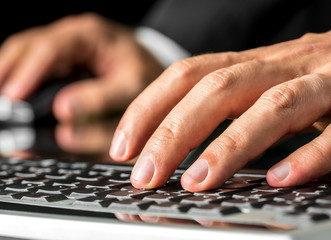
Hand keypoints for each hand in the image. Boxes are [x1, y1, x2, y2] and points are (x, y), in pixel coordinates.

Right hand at [0, 13, 162, 121]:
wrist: (148, 72)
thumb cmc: (142, 78)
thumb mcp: (132, 89)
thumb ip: (101, 102)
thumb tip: (62, 114)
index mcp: (88, 35)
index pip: (51, 48)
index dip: (27, 73)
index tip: (12, 98)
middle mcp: (67, 38)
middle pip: (23, 49)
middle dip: (0, 76)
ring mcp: (57, 52)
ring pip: (16, 59)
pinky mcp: (52, 68)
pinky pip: (22, 72)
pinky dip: (6, 88)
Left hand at [110, 31, 330, 191]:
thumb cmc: (314, 80)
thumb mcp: (264, 86)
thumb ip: (228, 111)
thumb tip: (172, 150)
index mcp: (252, 63)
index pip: (186, 75)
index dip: (148, 108)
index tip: (122, 148)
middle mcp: (282, 65)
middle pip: (218, 88)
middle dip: (174, 133)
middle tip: (145, 176)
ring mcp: (324, 81)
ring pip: (271, 107)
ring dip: (229, 146)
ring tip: (195, 182)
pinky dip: (307, 156)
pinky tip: (277, 180)